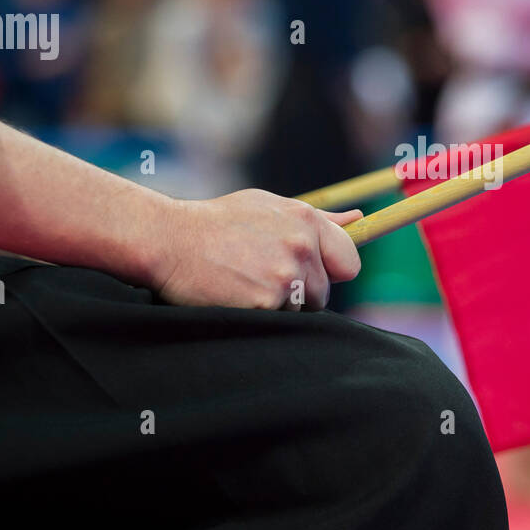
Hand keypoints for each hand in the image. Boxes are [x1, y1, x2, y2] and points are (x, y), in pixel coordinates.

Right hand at [150, 189, 361, 309]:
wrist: (170, 239)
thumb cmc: (218, 223)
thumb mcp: (268, 207)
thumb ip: (317, 219)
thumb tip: (359, 219)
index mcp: (306, 220)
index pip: (349, 261)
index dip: (333, 273)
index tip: (315, 274)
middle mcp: (302, 246)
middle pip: (324, 292)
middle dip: (301, 293)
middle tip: (262, 277)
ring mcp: (285, 276)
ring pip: (301, 310)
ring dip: (279, 306)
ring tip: (245, 282)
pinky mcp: (266, 303)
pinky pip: (277, 322)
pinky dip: (258, 315)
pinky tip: (235, 295)